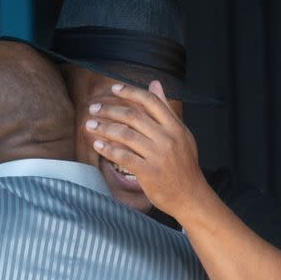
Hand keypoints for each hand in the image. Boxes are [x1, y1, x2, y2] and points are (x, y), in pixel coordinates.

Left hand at [86, 81, 206, 217]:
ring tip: (90, 125)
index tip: (114, 89)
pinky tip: (97, 145)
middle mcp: (168, 138)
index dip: (131, 92)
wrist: (190, 196)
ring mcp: (159, 155)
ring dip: (104, 128)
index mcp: (175, 127)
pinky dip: (109, 150)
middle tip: (94, 108)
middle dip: (110, 110)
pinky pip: (124, 157)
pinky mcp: (150, 172)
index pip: (151, 101)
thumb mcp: (181, 134)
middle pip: (133, 116)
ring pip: (126, 135)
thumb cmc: (184, 165)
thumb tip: (155, 83)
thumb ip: (166, 109)